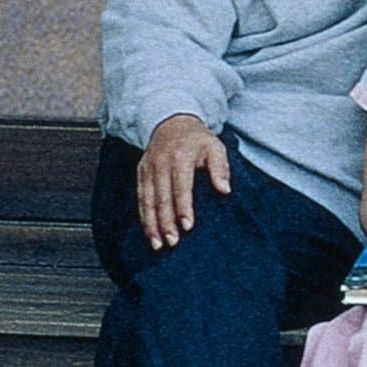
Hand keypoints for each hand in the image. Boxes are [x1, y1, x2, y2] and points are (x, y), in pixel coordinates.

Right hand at [136, 114, 229, 249]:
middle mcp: (160, 164)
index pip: (181, 187)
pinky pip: (140, 198)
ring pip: (148, 201)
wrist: (172, 122)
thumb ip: (221, 168)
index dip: (183, 208)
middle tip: (172, 242)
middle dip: (166, 222)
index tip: (188, 226)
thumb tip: (225, 190)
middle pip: (162, 197)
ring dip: (152, 224)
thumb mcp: (215, 147)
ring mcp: (148, 169)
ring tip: (158, 244)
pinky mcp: (141, 173)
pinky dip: (143, 216)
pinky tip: (149, 232)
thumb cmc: (198, 139)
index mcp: (180, 158)